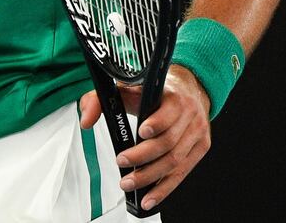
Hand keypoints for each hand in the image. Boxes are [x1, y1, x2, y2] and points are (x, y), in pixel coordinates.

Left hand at [79, 66, 210, 212]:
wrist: (188, 90)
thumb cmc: (154, 91)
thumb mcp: (127, 87)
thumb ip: (100, 100)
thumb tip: (85, 121)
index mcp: (173, 96)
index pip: (168, 111)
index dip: (156, 123)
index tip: (140, 133)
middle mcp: (189, 115)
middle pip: (168, 142)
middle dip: (143, 157)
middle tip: (121, 162)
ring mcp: (197, 133)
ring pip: (175, 161)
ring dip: (151, 177)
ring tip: (129, 183)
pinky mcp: (200, 148)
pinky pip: (182, 173)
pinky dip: (165, 188)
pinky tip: (149, 198)